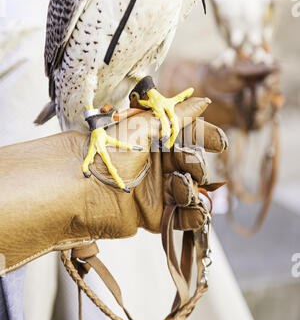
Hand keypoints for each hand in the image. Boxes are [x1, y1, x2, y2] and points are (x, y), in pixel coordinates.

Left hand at [0, 97, 227, 274]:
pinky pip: (182, 218)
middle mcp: (158, 165)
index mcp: (155, 142)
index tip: (219, 143)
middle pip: (193, 167)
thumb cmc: (108, 152)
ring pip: (191, 192)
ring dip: (193, 191)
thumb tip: (204, 101)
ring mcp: (157, 191)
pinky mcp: (154, 215)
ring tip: (180, 188)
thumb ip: (176, 118)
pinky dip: (193, 216)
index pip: (189, 138)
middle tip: (188, 167)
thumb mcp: (142, 128)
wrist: (81, 188)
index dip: (206, 139)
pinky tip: (195, 211)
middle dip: (197, 167)